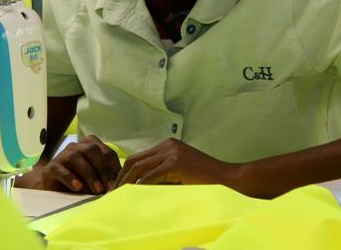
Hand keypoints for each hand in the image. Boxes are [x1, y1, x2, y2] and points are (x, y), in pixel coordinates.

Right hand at [41, 135, 120, 193]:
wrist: (53, 189)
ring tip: (96, 189)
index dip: (114, 167)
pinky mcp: (51, 167)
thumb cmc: (79, 183)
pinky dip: (70, 177)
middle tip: (109, 188)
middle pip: (92, 150)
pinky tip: (78, 187)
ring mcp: (62, 155)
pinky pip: (60, 169)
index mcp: (91, 146)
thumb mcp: (97, 180)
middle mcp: (77, 146)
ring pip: (76, 157)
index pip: (107, 152)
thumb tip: (121, 183)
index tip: (119, 183)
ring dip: (89, 174)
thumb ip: (107, 178)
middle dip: (103, 169)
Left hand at [114, 139, 236, 188]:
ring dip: (127, 182)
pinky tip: (134, 195)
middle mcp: (168, 145)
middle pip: (135, 160)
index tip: (118, 186)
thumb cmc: (205, 178)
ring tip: (119, 196)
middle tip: (113, 192)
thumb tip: (139, 186)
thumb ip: (162, 173)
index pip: (139, 157)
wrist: (226, 177)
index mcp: (168, 144)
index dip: (126, 172)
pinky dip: (139, 186)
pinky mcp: (175, 163)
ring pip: (139, 167)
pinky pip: (150, 177)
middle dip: (122, 177)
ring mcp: (171, 153)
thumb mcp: (180, 171)